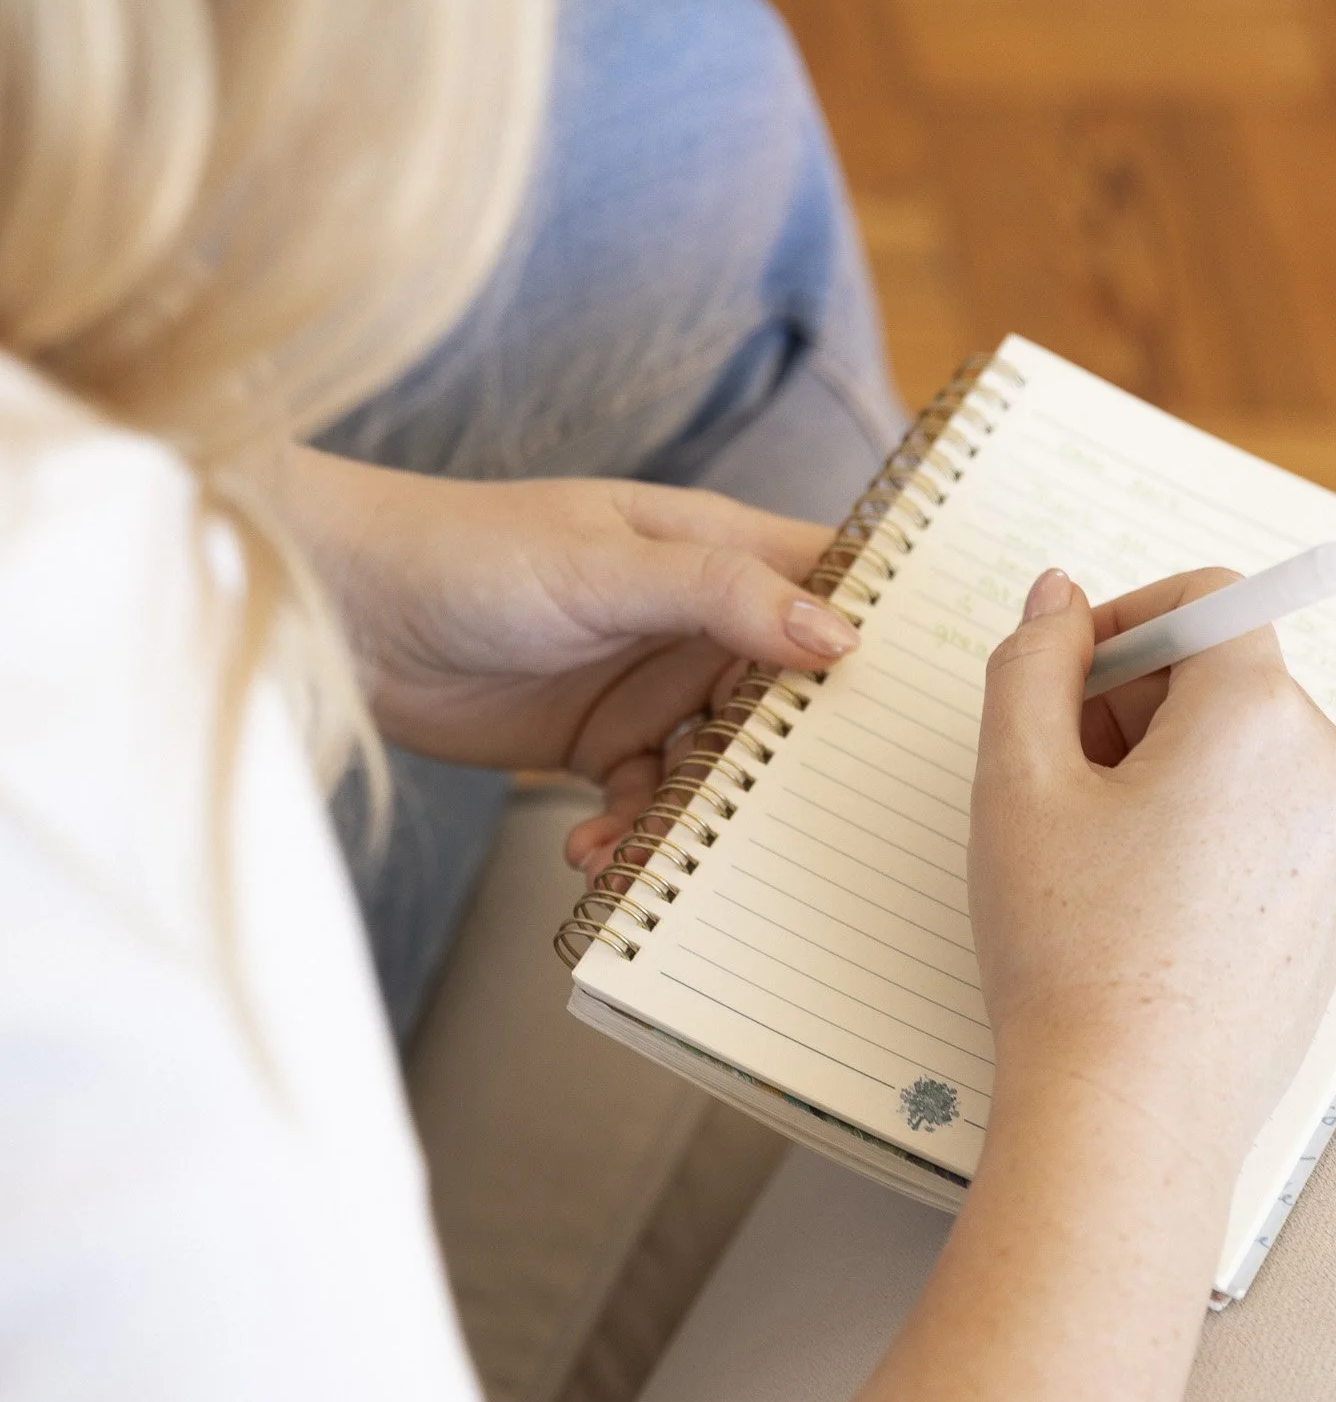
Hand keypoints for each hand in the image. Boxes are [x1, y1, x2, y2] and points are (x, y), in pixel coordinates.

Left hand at [284, 449, 858, 873]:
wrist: (339, 611)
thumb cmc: (467, 551)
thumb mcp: (604, 566)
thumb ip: (719, 595)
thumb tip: (838, 635)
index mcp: (715, 548)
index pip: (831, 580)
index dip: (884, 628)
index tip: (931, 695)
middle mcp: (694, 616)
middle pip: (790, 691)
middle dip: (802, 754)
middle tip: (820, 817)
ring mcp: (647, 681)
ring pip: (721, 762)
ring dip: (707, 811)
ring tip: (669, 846)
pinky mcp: (596, 741)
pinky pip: (648, 801)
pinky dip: (634, 835)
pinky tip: (596, 854)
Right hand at [970, 565, 1335, 1171]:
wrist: (1132, 1110)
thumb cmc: (1073, 949)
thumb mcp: (1018, 780)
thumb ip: (1033, 660)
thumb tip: (1060, 597)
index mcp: (1261, 715)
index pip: (1206, 601)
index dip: (1122, 622)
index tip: (1064, 679)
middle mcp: (1328, 767)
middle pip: (1227, 677)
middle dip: (1135, 703)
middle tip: (1055, 778)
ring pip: (1245, 753)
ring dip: (1165, 768)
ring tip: (1092, 854)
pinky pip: (1269, 825)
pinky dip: (1206, 831)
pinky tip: (1140, 903)